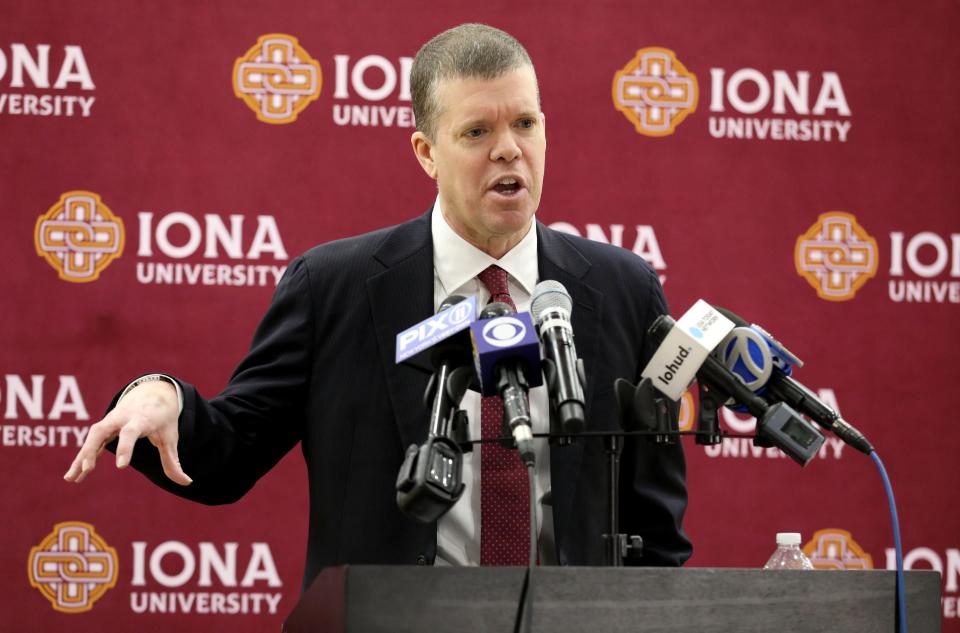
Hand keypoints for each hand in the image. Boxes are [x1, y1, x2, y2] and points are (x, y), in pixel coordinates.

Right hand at [64, 380, 191, 484]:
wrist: (152, 394)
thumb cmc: (163, 419)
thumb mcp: (170, 438)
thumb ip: (174, 461)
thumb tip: (187, 482)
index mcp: (141, 419)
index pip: (131, 432)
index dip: (126, 447)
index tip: (121, 466)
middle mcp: (121, 418)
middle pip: (102, 430)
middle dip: (93, 449)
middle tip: (88, 468)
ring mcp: (110, 420)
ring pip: (91, 437)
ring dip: (81, 457)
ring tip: (72, 479)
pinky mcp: (103, 427)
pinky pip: (90, 442)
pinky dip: (82, 457)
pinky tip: (75, 475)